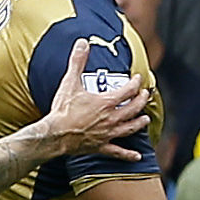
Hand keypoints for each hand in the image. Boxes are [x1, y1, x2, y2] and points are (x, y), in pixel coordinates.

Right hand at [41, 39, 149, 159]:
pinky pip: (118, 152)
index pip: (128, 91)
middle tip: (145, 95)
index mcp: (106, 102)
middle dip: (141, 101)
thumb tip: (82, 43)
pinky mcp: (100, 147)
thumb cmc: (62, 110)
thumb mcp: (70, 82)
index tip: (137, 79)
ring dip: (139, 123)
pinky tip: (137, 156)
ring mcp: (107, 134)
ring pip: (130, 128)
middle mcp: (111, 118)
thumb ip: (78, 61)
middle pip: (133, 109)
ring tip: (145, 119)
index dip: (135, 83)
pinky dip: (128, 154)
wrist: (54, 135)